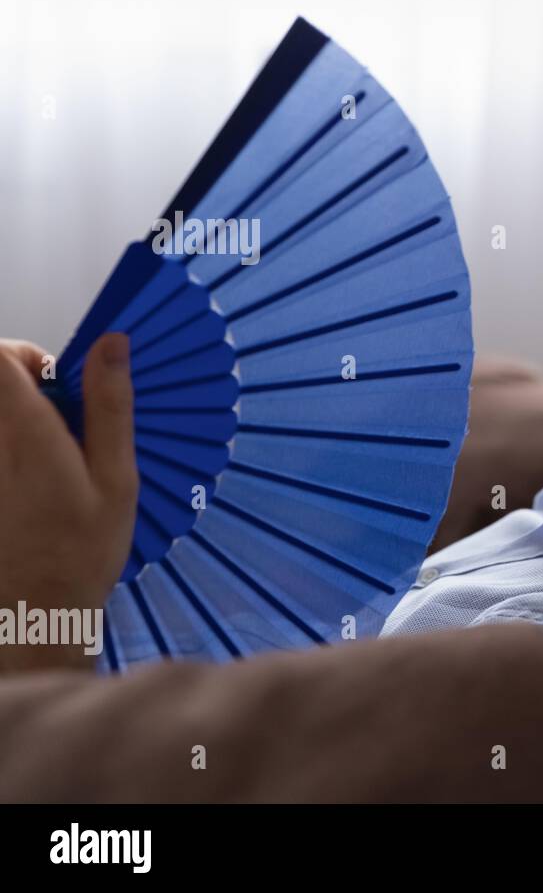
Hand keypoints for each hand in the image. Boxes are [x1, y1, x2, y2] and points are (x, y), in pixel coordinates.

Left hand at [0, 334, 137, 671]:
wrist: (32, 615)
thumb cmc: (83, 549)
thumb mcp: (116, 478)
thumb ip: (109, 406)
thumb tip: (111, 342)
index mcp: (25, 433)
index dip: (22, 355)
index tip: (54, 382)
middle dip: (17, 388)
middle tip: (53, 422)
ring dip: (14, 423)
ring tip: (41, 459)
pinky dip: (10, 454)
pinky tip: (25, 488)